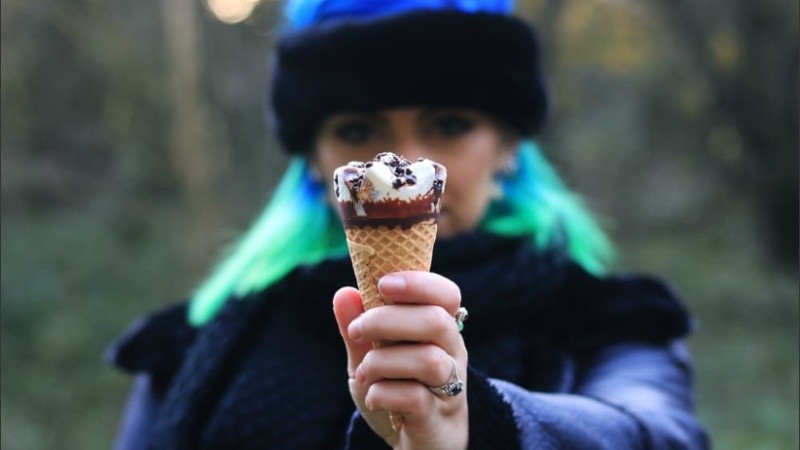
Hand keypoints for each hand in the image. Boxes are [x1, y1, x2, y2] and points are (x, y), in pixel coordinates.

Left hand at [332, 271, 468, 449]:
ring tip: (363, 372)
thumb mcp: (369, 356)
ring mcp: (449, 386)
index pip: (446, 294)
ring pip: (429, 360)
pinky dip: (383, 393)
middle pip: (435, 321)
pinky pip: (415, 398)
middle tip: (356, 331)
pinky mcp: (437, 417)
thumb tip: (344, 292)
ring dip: (383, 361)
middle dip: (386, 320)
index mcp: (440, 328)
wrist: (418, 444)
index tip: (383, 284)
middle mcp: (451, 353)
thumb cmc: (397, 389)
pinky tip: (373, 397)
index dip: (418, 283)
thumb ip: (358, 326)